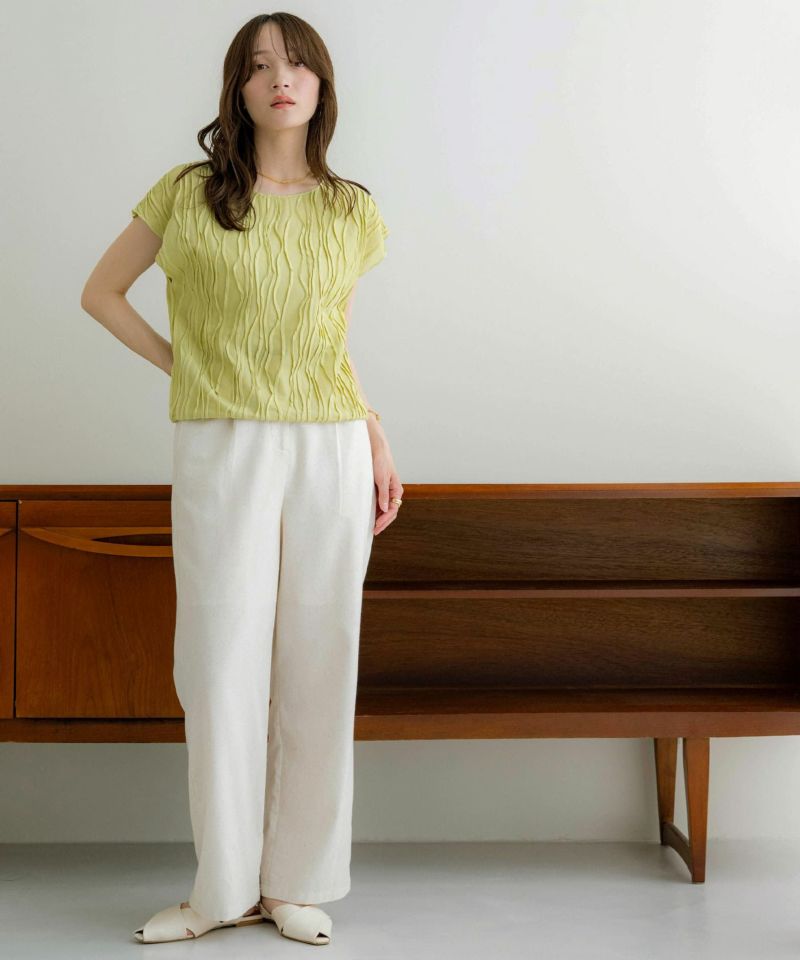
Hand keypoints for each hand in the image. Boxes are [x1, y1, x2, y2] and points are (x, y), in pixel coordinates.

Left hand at [367, 421, 402, 535]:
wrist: (375, 448)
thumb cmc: (380, 460)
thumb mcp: (381, 478)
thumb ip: (383, 494)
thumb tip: (386, 509)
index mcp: (396, 490)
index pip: (393, 509)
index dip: (385, 520)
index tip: (376, 527)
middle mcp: (392, 492)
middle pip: (390, 512)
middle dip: (383, 522)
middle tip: (373, 531)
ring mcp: (386, 491)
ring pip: (385, 509)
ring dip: (379, 518)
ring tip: (371, 527)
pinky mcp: (379, 489)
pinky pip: (379, 503)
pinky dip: (376, 511)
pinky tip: (369, 516)